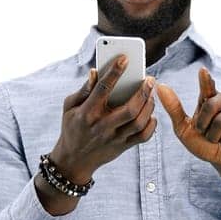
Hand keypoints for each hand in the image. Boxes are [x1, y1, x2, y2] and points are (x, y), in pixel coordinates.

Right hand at [48, 55, 157, 184]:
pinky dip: (151, 125)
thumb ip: (83, 90)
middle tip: (150, 79)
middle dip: (143, 92)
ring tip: (151, 93)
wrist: (74, 161)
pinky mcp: (122, 148)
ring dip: (149, 106)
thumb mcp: (69, 107)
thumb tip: (95, 71)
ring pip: (139, 122)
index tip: (125, 59)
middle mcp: (102, 126)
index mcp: (87, 113)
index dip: (114, 72)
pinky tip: (151, 113)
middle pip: (130, 109)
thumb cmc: (72, 127)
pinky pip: (143, 137)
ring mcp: (114, 139)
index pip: (103, 89)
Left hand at [155, 68, 220, 185]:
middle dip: (204, 124)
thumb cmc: (204, 144)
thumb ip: (174, 109)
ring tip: (218, 137)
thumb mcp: (184, 129)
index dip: (205, 79)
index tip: (202, 71)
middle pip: (211, 104)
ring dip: (215, 134)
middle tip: (206, 133)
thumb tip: (160, 86)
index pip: (207, 86)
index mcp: (209, 100)